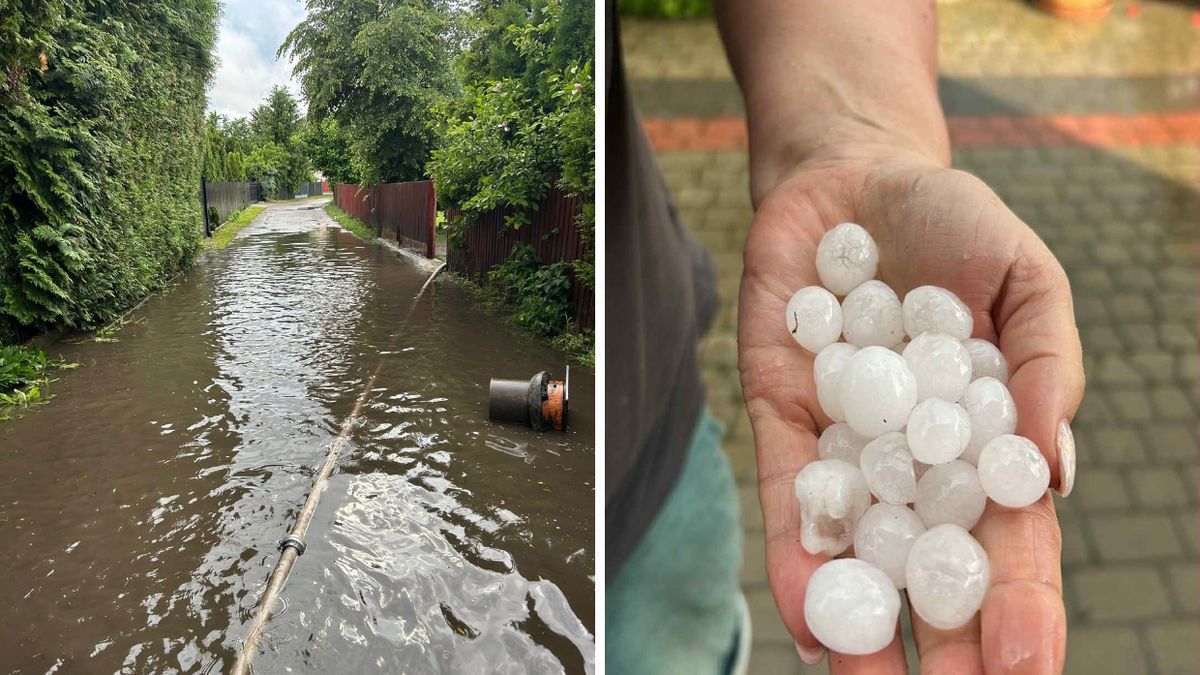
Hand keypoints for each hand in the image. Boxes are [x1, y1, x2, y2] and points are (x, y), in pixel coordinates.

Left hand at [737, 148, 1083, 673]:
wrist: (853, 176)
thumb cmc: (955, 225)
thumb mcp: (1028, 279)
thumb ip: (1048, 364)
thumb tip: (1054, 466)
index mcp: (985, 437)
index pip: (1009, 538)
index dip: (1020, 602)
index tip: (1027, 666)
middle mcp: (913, 455)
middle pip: (932, 563)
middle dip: (942, 637)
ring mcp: (846, 439)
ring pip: (856, 547)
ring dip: (859, 619)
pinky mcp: (780, 414)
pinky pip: (786, 490)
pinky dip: (794, 548)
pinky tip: (802, 610)